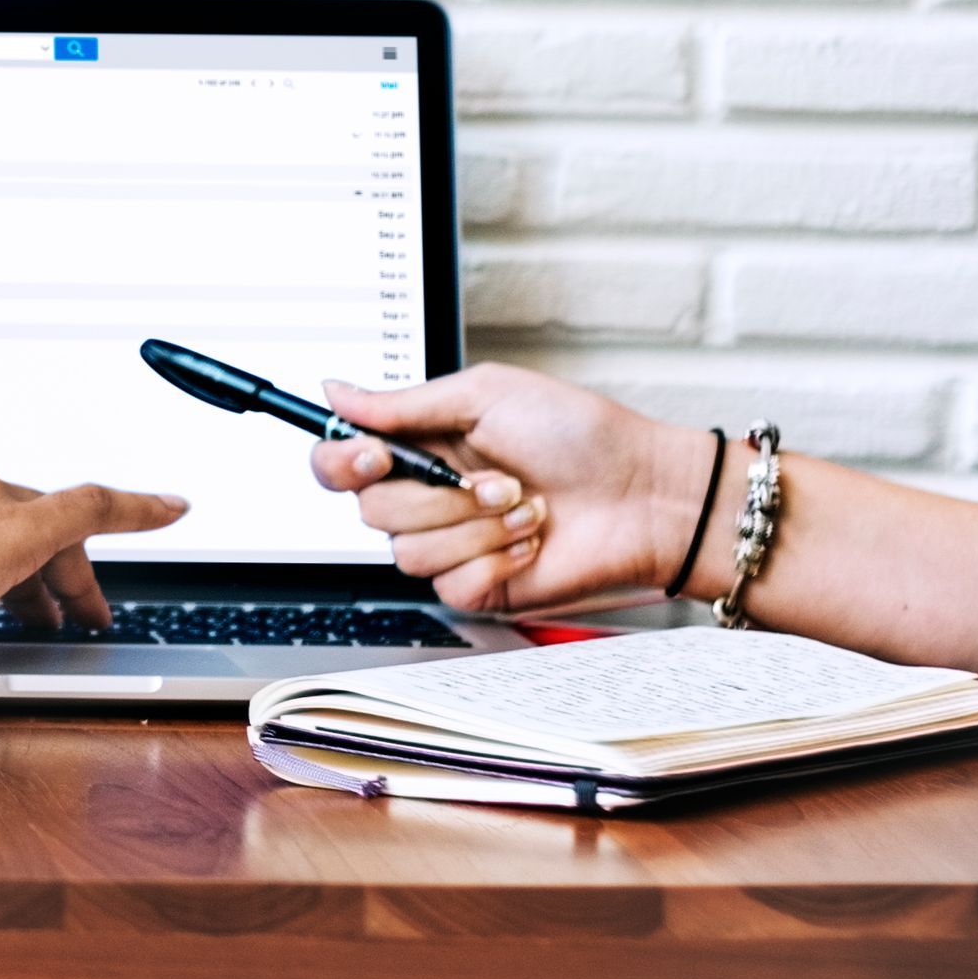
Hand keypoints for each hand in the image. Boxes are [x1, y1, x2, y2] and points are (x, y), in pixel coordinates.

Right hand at [309, 364, 709, 613]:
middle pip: (370, 509)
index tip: (374, 454)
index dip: (341, 462)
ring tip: (524, 505)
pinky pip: (450, 585)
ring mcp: (453, 543)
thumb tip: (338, 392)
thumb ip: (404, 403)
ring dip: (476, 525)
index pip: (342, 462)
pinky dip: (495, 559)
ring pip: (408, 551)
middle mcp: (430, 494)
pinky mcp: (478, 586)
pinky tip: (529, 541)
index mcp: (423, 443)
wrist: (639, 493)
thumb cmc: (578, 434)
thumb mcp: (486, 394)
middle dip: (437, 494)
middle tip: (492, 476)